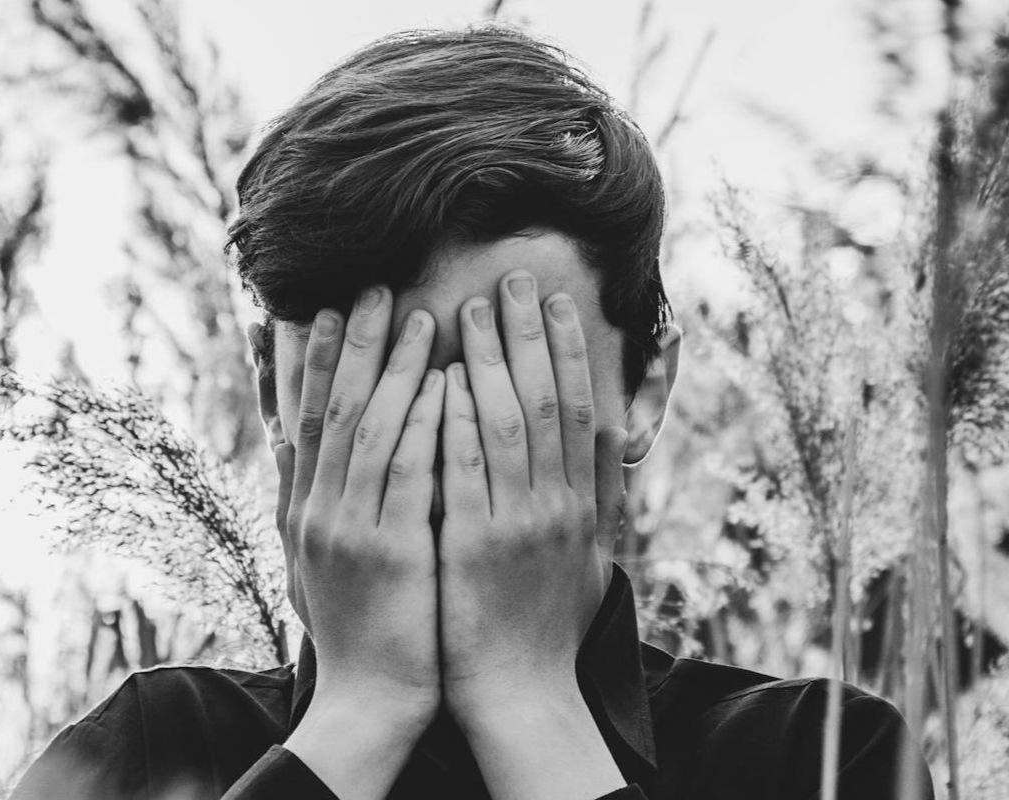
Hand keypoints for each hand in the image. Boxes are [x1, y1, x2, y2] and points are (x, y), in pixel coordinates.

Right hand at [279, 286, 443, 798]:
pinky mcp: (391, 551)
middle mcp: (320, 511)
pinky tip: (445, 382)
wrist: (370, 697)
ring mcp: (352, 530)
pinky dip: (426, 422)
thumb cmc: (358, 626)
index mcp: (306, 511)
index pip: (310, 420)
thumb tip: (294, 443)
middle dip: (357, 346)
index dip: (318, 362)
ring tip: (420, 315)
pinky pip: (410, 472)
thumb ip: (310, 499)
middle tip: (375, 288)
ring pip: (372, 429)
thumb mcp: (317, 560)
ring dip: (396, 368)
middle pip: (337, 410)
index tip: (331, 310)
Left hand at [438, 270, 628, 721]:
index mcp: (581, 505)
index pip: (579, 409)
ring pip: (505, 422)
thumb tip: (606, 455)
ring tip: (470, 307)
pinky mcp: (471, 544)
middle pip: (545, 400)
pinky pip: (462, 467)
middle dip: (529, 335)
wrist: (522, 694)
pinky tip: (441, 376)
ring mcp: (516, 522)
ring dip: (490, 359)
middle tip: (513, 279)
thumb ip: (595, 505)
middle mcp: (556, 504)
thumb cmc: (548, 628)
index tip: (555, 303)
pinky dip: (454, 417)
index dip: (568, 352)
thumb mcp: (591, 563)